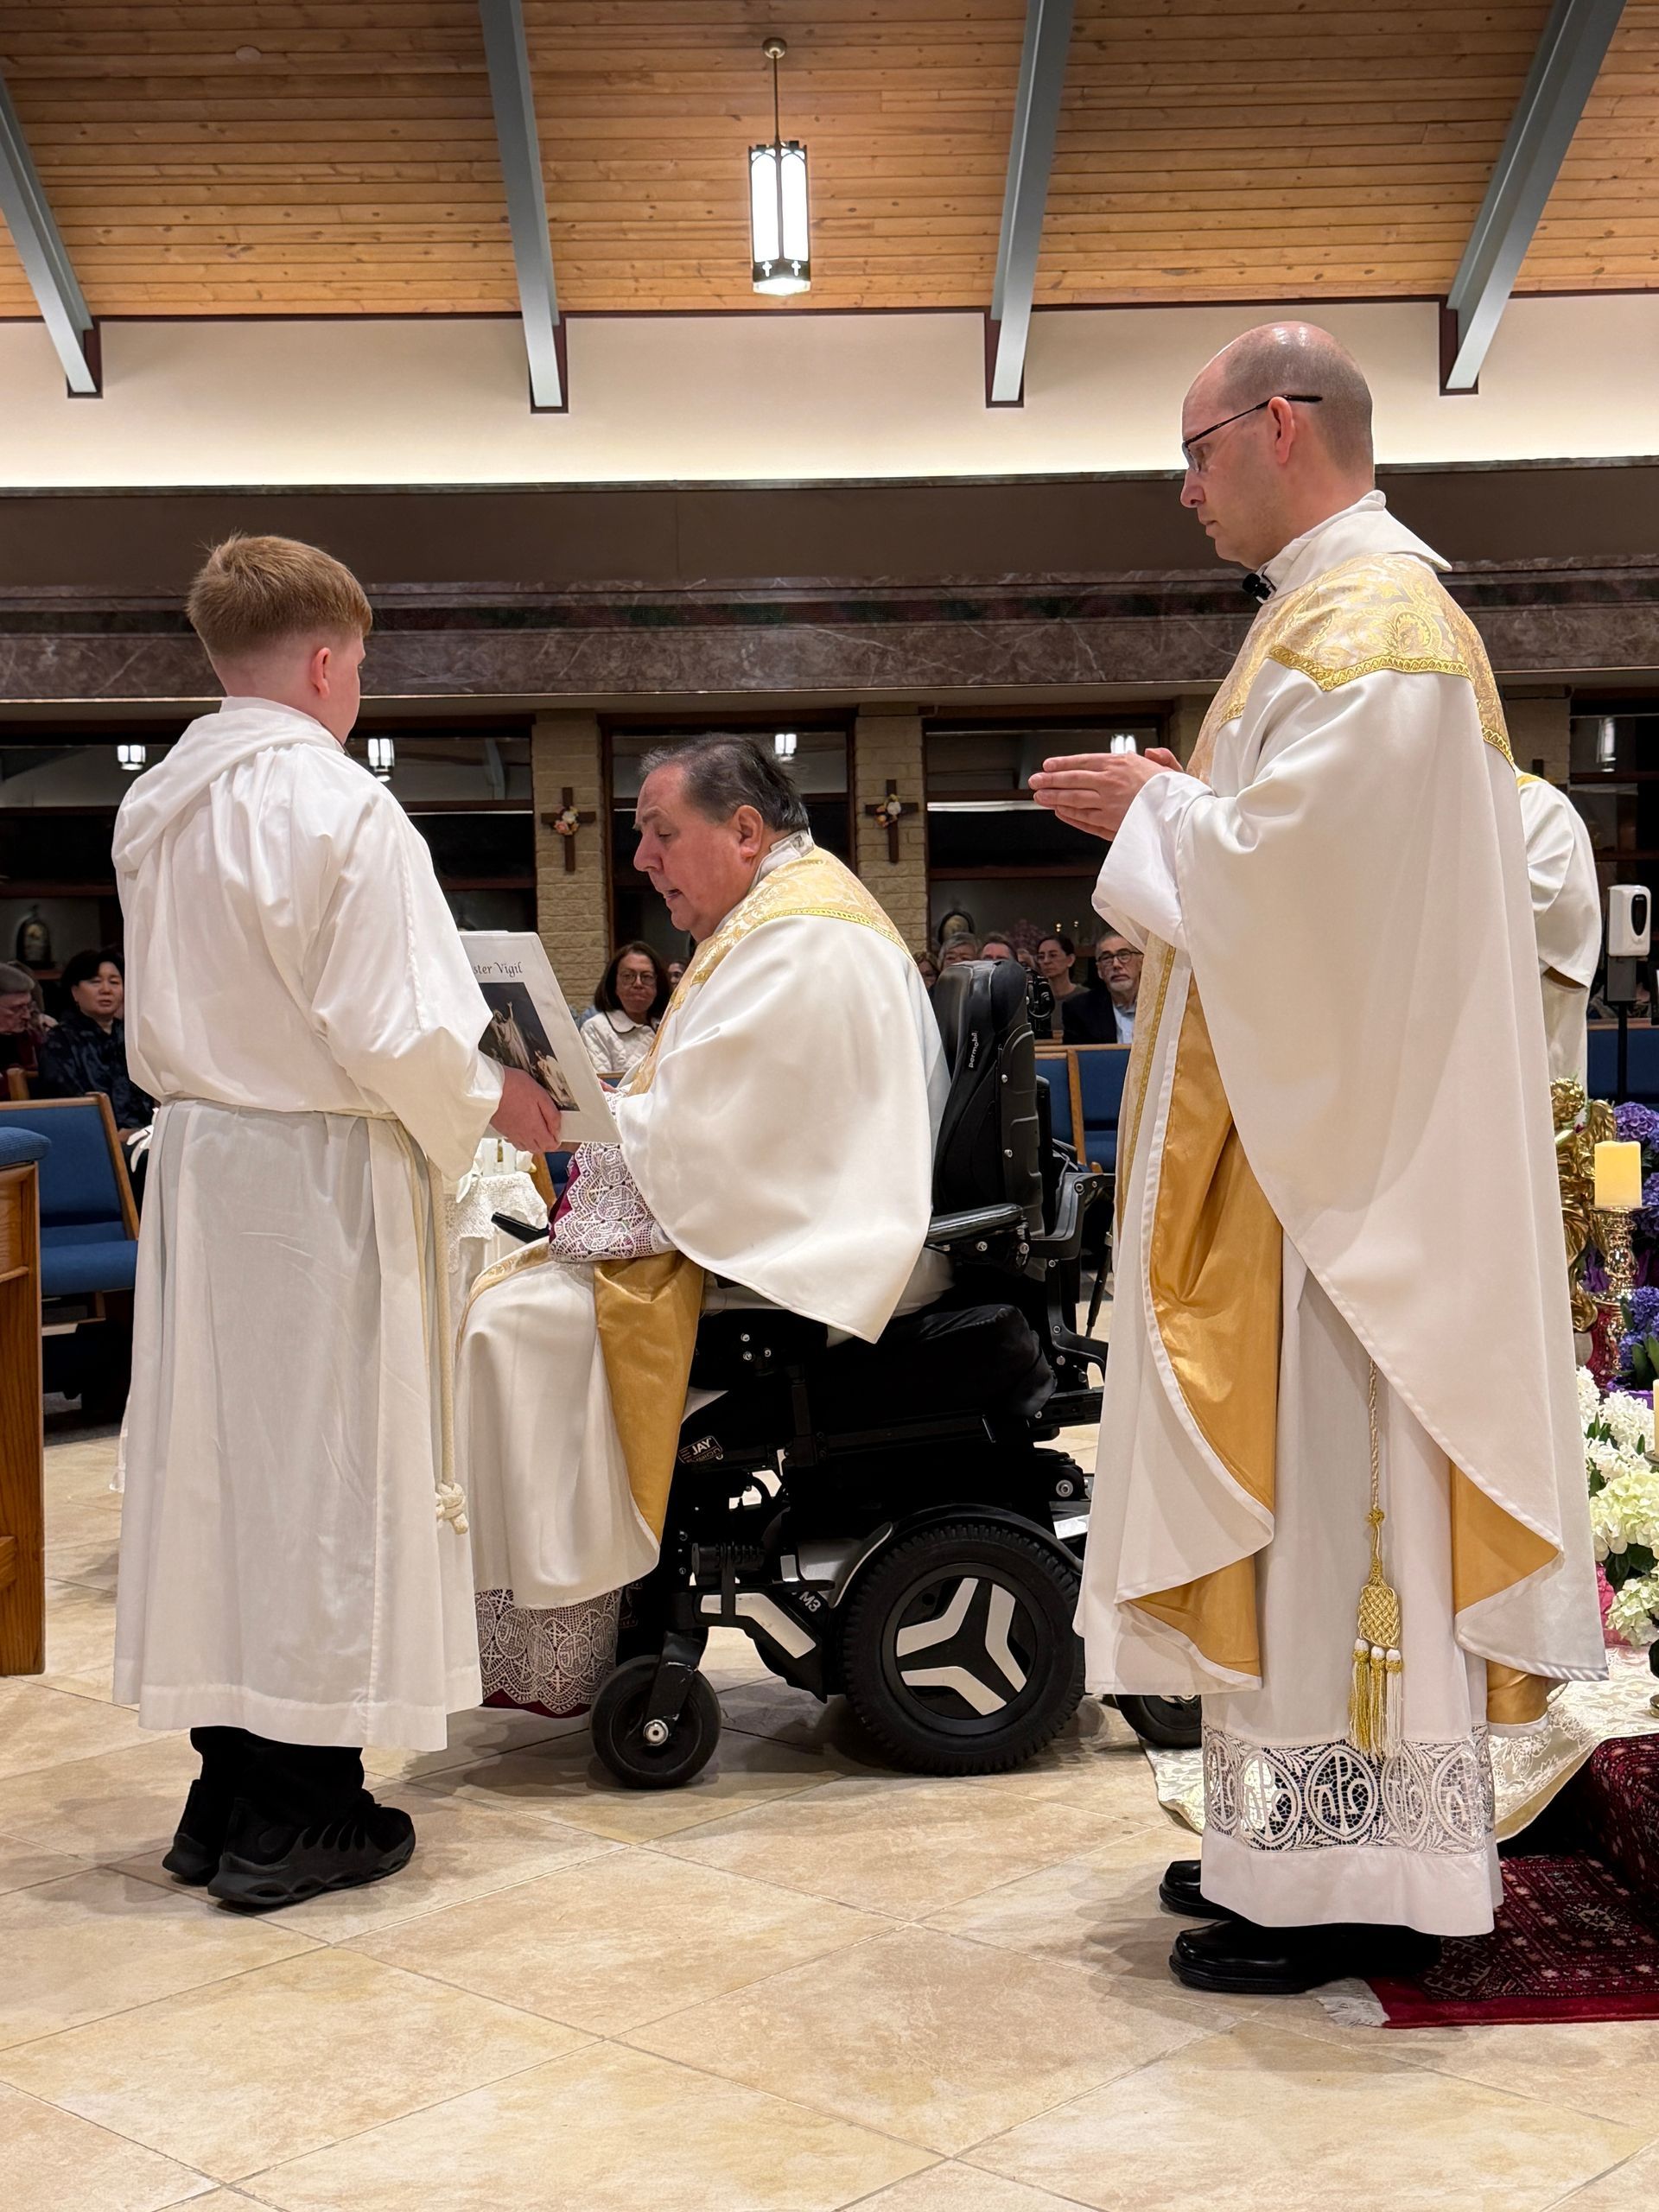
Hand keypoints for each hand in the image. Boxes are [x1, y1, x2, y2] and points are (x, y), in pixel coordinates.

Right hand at [490, 1066, 561, 1154]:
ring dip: (534, 1143)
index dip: (557, 1141)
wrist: (488, 1086)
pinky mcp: (502, 1130)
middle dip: (547, 1144)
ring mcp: (511, 1134)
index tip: (558, 1133)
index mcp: (534, 1128)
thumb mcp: (540, 1095)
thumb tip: (558, 1128)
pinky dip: (521, 1140)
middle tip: (550, 1133)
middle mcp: (523, 1135)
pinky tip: (522, 1130)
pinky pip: (514, 1141)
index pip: (550, 1145)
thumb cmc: (513, 1086)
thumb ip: (552, 1114)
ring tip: (537, 1133)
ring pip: (526, 1147)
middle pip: (538, 1149)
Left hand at [1029, 748, 1181, 840]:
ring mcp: (1108, 804)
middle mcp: (1111, 782)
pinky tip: (1060, 813)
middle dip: (1050, 781)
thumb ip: (1160, 757)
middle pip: (1073, 780)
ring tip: (1040, 797)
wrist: (1184, 816)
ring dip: (1054, 798)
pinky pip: (1084, 819)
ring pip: (1074, 800)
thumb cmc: (1178, 795)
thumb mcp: (1173, 768)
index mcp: (1123, 764)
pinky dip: (1070, 816)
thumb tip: (1150, 752)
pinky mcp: (1110, 824)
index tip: (1049, 765)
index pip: (1085, 761)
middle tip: (1034, 781)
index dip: (1064, 763)